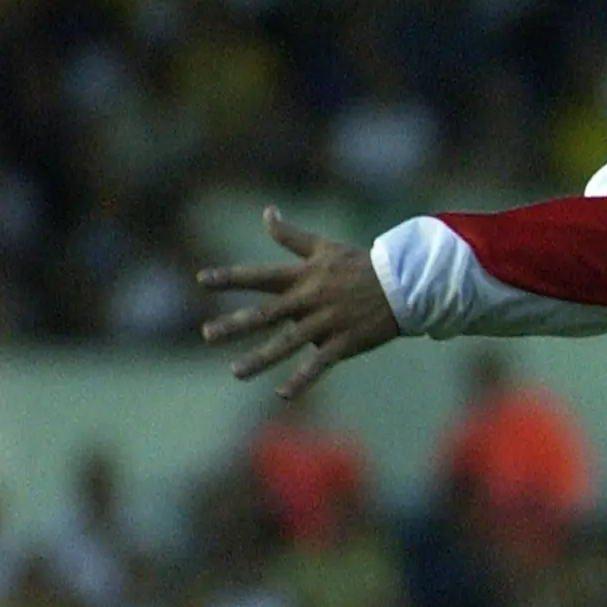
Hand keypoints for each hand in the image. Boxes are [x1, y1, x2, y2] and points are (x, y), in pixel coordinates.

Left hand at [197, 207, 401, 396]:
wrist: (404, 286)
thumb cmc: (361, 265)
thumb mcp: (324, 246)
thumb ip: (291, 235)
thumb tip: (266, 212)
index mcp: (302, 276)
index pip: (259, 276)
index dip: (231, 278)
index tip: (202, 281)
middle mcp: (309, 300)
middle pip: (266, 314)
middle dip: (235, 324)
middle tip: (207, 334)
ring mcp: (326, 323)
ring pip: (287, 343)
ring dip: (260, 358)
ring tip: (236, 373)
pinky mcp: (344, 342)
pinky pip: (319, 365)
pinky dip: (302, 380)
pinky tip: (283, 395)